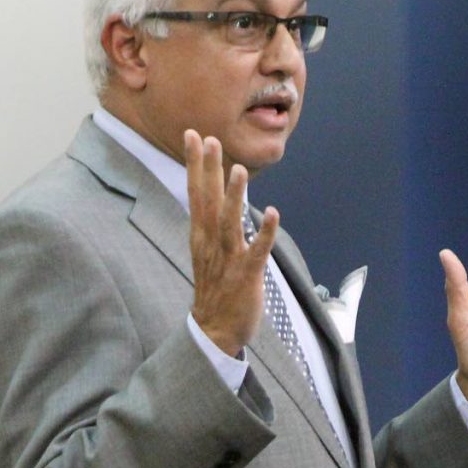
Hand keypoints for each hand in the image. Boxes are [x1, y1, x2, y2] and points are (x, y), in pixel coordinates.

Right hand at [185, 131, 278, 356]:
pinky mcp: (247, 276)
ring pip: (229, 223)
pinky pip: (257, 252)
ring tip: (238, 170)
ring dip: (234, 196)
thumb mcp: (207, 253)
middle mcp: (211, 244)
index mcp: (201, 237)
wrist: (215, 331)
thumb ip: (212, 226)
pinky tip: (274, 214)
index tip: (193, 135)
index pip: (195, 194)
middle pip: (206, 201)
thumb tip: (218, 199)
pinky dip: (265, 233)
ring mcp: (228, 260)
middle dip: (207, 170)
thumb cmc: (215, 291)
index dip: (194, 165)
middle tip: (208, 139)